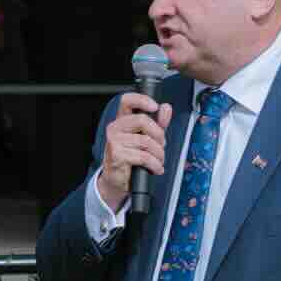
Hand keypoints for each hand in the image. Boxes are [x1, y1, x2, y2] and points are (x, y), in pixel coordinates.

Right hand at [94, 91, 171, 212]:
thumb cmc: (131, 158)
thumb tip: (166, 108)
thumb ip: (158, 123)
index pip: (127, 101)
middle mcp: (115, 128)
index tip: (155, 106)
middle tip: (161, 146)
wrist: (118, 180)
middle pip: (142, 120)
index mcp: (122, 121)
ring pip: (146, 141)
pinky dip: (154, 164)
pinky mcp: (117, 155)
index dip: (142, 100)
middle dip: (159, 135)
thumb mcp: (148, 138)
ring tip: (159, 161)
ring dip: (159, 154)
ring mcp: (114, 141)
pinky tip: (155, 168)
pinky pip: (144, 157)